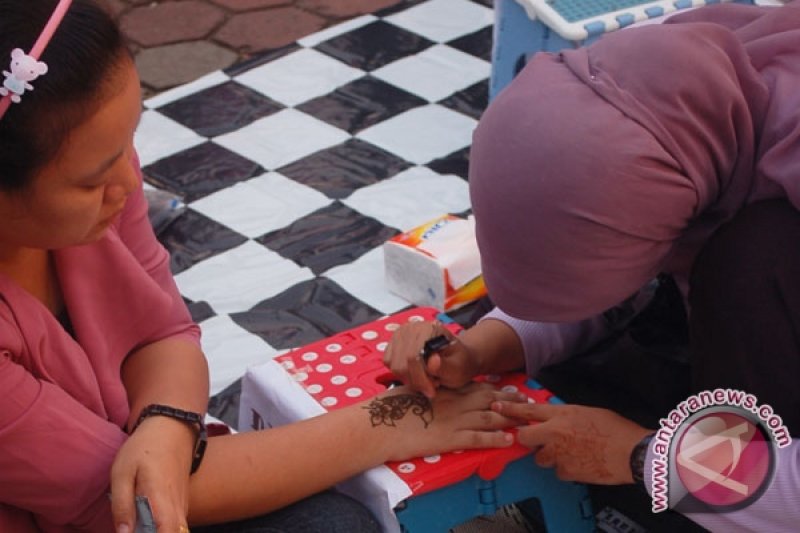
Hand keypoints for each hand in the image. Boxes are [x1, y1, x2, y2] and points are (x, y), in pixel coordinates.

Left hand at [110, 417, 194, 531]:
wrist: (173, 428)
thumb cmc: (144, 448)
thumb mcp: (122, 472)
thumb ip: (122, 505)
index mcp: (160, 498)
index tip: (132, 532)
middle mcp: (177, 505)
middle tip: (133, 526)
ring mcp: (182, 504)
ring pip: (176, 531)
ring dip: (158, 532)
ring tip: (137, 524)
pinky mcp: (182, 502)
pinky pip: (176, 525)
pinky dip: (163, 529)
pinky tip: (145, 522)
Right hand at [367, 382, 527, 460]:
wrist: (379, 424)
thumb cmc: (389, 409)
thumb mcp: (410, 391)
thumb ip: (426, 389)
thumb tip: (429, 390)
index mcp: (443, 389)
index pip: (476, 387)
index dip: (495, 389)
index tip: (508, 390)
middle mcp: (453, 402)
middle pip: (489, 400)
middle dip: (509, 401)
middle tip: (526, 402)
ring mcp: (453, 420)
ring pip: (490, 417)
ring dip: (509, 418)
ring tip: (524, 421)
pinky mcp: (451, 439)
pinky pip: (479, 438)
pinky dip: (496, 439)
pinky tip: (508, 441)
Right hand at [383, 321, 479, 397]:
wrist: (456, 357)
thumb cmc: (459, 362)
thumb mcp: (459, 368)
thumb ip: (446, 366)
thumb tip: (432, 361)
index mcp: (429, 329)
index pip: (413, 357)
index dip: (420, 378)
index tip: (432, 391)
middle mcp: (410, 328)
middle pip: (401, 363)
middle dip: (416, 380)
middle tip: (432, 386)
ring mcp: (400, 334)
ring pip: (394, 365)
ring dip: (409, 378)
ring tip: (427, 379)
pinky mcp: (393, 343)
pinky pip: (389, 363)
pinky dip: (402, 374)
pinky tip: (417, 374)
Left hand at [492, 402, 652, 484]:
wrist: (631, 452)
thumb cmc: (615, 429)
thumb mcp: (587, 412)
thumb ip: (566, 415)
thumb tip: (557, 418)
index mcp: (562, 414)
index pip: (528, 410)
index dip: (509, 409)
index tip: (496, 407)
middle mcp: (555, 433)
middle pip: (525, 437)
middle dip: (528, 438)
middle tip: (538, 440)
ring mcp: (559, 454)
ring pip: (540, 457)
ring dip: (549, 455)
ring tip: (570, 452)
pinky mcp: (566, 471)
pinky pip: (557, 471)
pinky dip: (565, 468)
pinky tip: (580, 463)